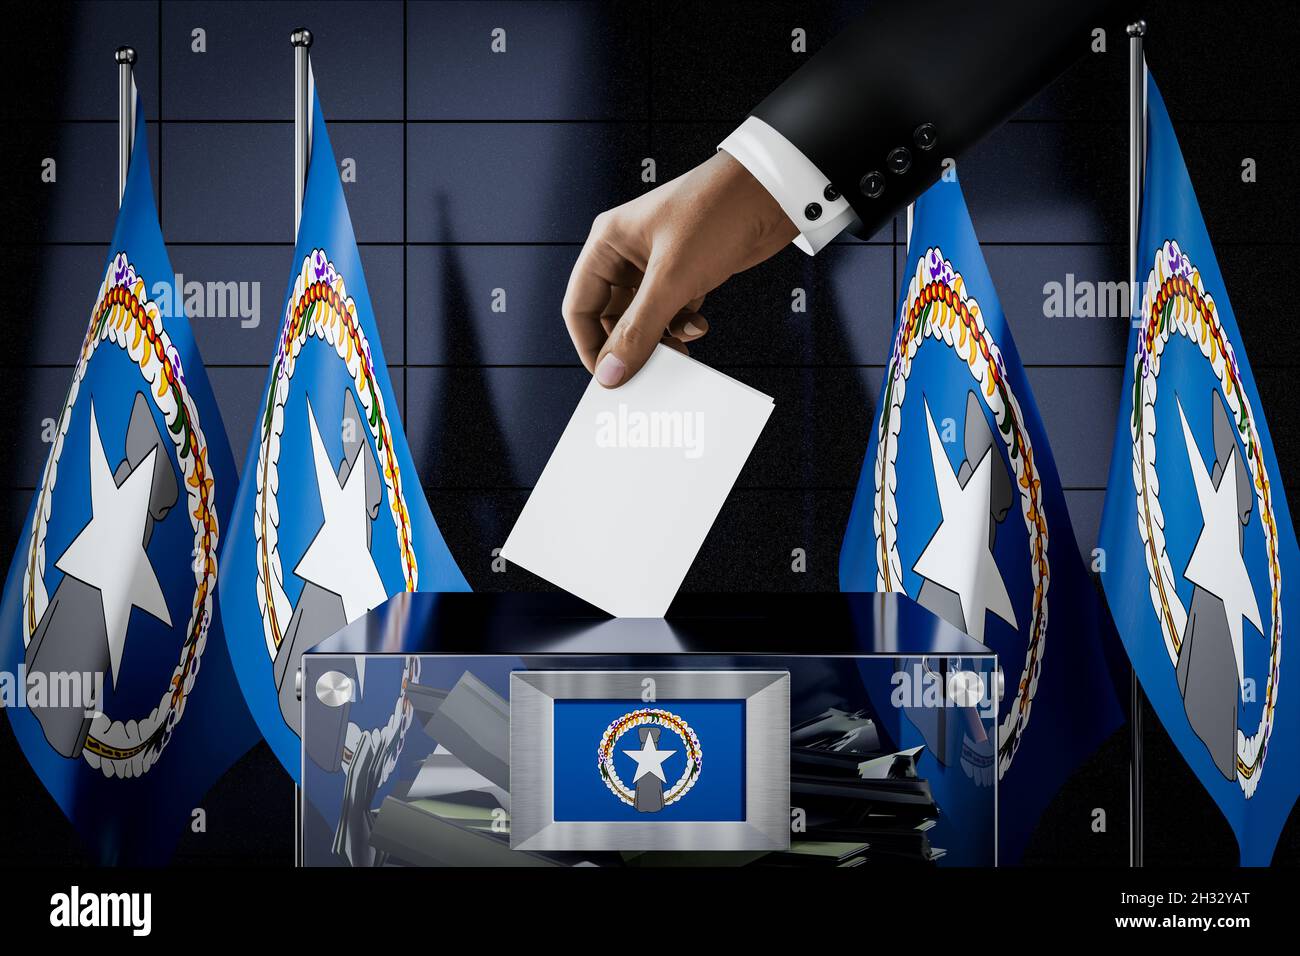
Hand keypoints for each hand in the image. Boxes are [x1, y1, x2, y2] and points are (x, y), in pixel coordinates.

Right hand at [562, 150, 797, 387]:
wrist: (774, 192)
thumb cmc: (717, 212)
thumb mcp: (672, 279)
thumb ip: (639, 330)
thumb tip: (611, 373)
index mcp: (608, 243)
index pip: (580, 306)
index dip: (590, 345)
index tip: (608, 377)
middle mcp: (628, 253)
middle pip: (611, 317)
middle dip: (630, 345)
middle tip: (648, 370)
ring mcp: (659, 264)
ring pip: (644, 318)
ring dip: (659, 339)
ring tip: (679, 350)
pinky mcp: (688, 272)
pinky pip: (672, 312)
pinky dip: (683, 325)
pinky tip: (699, 326)